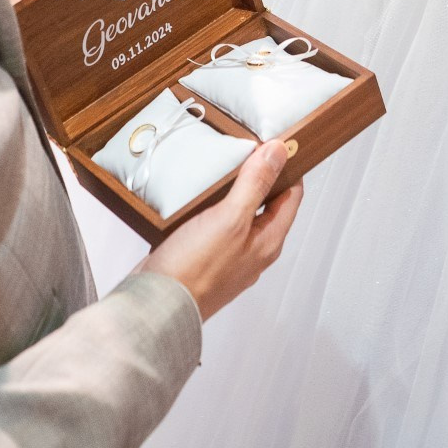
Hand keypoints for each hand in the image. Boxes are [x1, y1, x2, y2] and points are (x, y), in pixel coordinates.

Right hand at [138, 140, 301, 319]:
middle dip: (260, 176)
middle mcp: (253, 250)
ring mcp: (228, 255)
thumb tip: (279, 153)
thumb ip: (255, 185)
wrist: (155, 304)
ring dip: (233, 190)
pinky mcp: (204, 257)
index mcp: (268, 241)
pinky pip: (216, 224)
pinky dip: (212, 206)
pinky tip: (197, 197)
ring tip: (221, 167)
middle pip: (267, 204)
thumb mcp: (230, 219)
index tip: (276, 143)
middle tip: (247, 148)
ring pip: (239, 213)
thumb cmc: (194, 270)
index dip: (287, 167)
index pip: (292, 196)